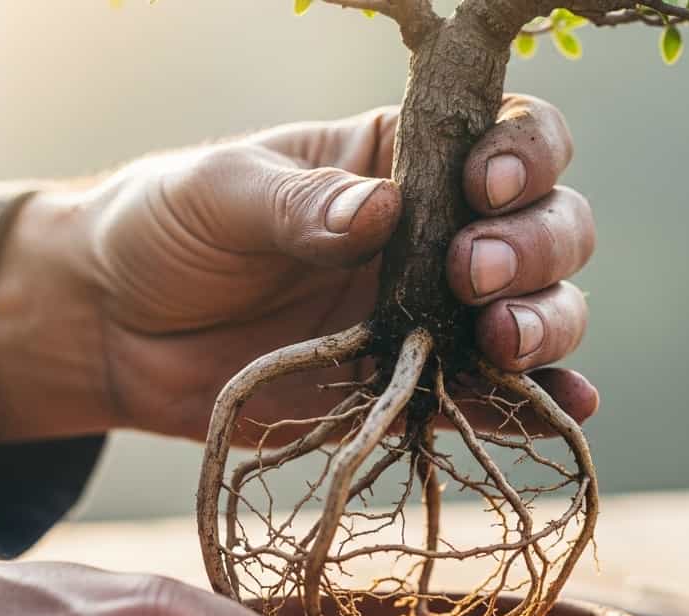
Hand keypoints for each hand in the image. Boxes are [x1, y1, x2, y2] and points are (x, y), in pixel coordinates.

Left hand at [0, 95, 597, 443]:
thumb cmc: (167, 229)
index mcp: (398, 160)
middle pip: (548, 224)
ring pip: (543, 309)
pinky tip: (570, 407)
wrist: (118, 331)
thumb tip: (379, 210)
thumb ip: (300, 201)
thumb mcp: (220, 191)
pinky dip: (543, 404)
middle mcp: (436, 234)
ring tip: (503, 342)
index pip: (504, 134)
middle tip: (472, 273)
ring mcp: (435, 316)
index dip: (524, 152)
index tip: (485, 183)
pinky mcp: (419, 390)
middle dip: (533, 246)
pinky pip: (497, 399)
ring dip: (547, 323)